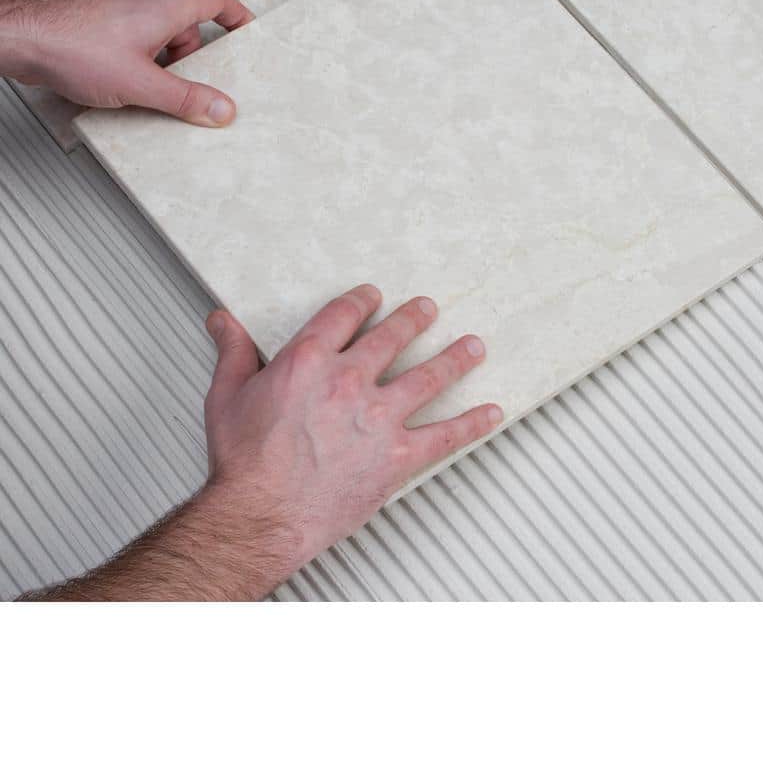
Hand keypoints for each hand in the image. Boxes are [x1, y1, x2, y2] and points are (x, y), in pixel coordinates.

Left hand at [0, 0, 253, 125]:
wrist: (17, 35)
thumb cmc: (71, 45)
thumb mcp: (141, 83)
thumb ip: (186, 99)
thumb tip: (221, 108)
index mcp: (164, 6)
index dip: (237, 14)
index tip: (248, 30)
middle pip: (186, 19)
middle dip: (194, 52)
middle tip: (193, 81)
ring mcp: (117, 5)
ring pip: (157, 28)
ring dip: (164, 56)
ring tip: (152, 85)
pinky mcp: (96, 17)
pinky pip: (132, 34)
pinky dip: (139, 54)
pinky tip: (123, 79)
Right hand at [203, 284, 502, 578]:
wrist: (262, 514)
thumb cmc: (244, 463)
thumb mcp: (227, 395)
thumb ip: (232, 352)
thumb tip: (223, 321)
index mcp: (310, 361)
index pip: (344, 315)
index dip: (362, 301)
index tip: (373, 296)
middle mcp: (350, 381)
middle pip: (393, 337)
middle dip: (415, 319)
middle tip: (428, 309)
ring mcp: (379, 417)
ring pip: (429, 376)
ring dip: (455, 358)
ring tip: (473, 346)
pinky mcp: (398, 454)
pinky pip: (446, 435)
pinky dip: (473, 423)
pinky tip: (490, 414)